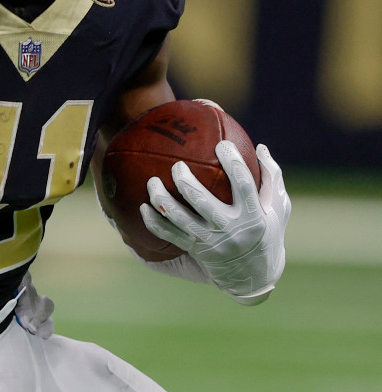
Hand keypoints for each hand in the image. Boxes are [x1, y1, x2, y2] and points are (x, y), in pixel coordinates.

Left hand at [140, 141, 290, 303]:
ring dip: (161, 198)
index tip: (222, 144)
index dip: (233, 162)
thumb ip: (271, 178)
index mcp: (253, 216)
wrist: (254, 277)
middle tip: (176, 165)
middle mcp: (230, 229)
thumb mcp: (278, 209)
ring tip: (152, 181)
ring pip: (179, 217)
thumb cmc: (268, 234)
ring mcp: (210, 241)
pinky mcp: (195, 250)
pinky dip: (153, 222)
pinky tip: (142, 207)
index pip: (243, 184)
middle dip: (184, 180)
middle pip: (201, 200)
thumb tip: (261, 147)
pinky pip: (168, 234)